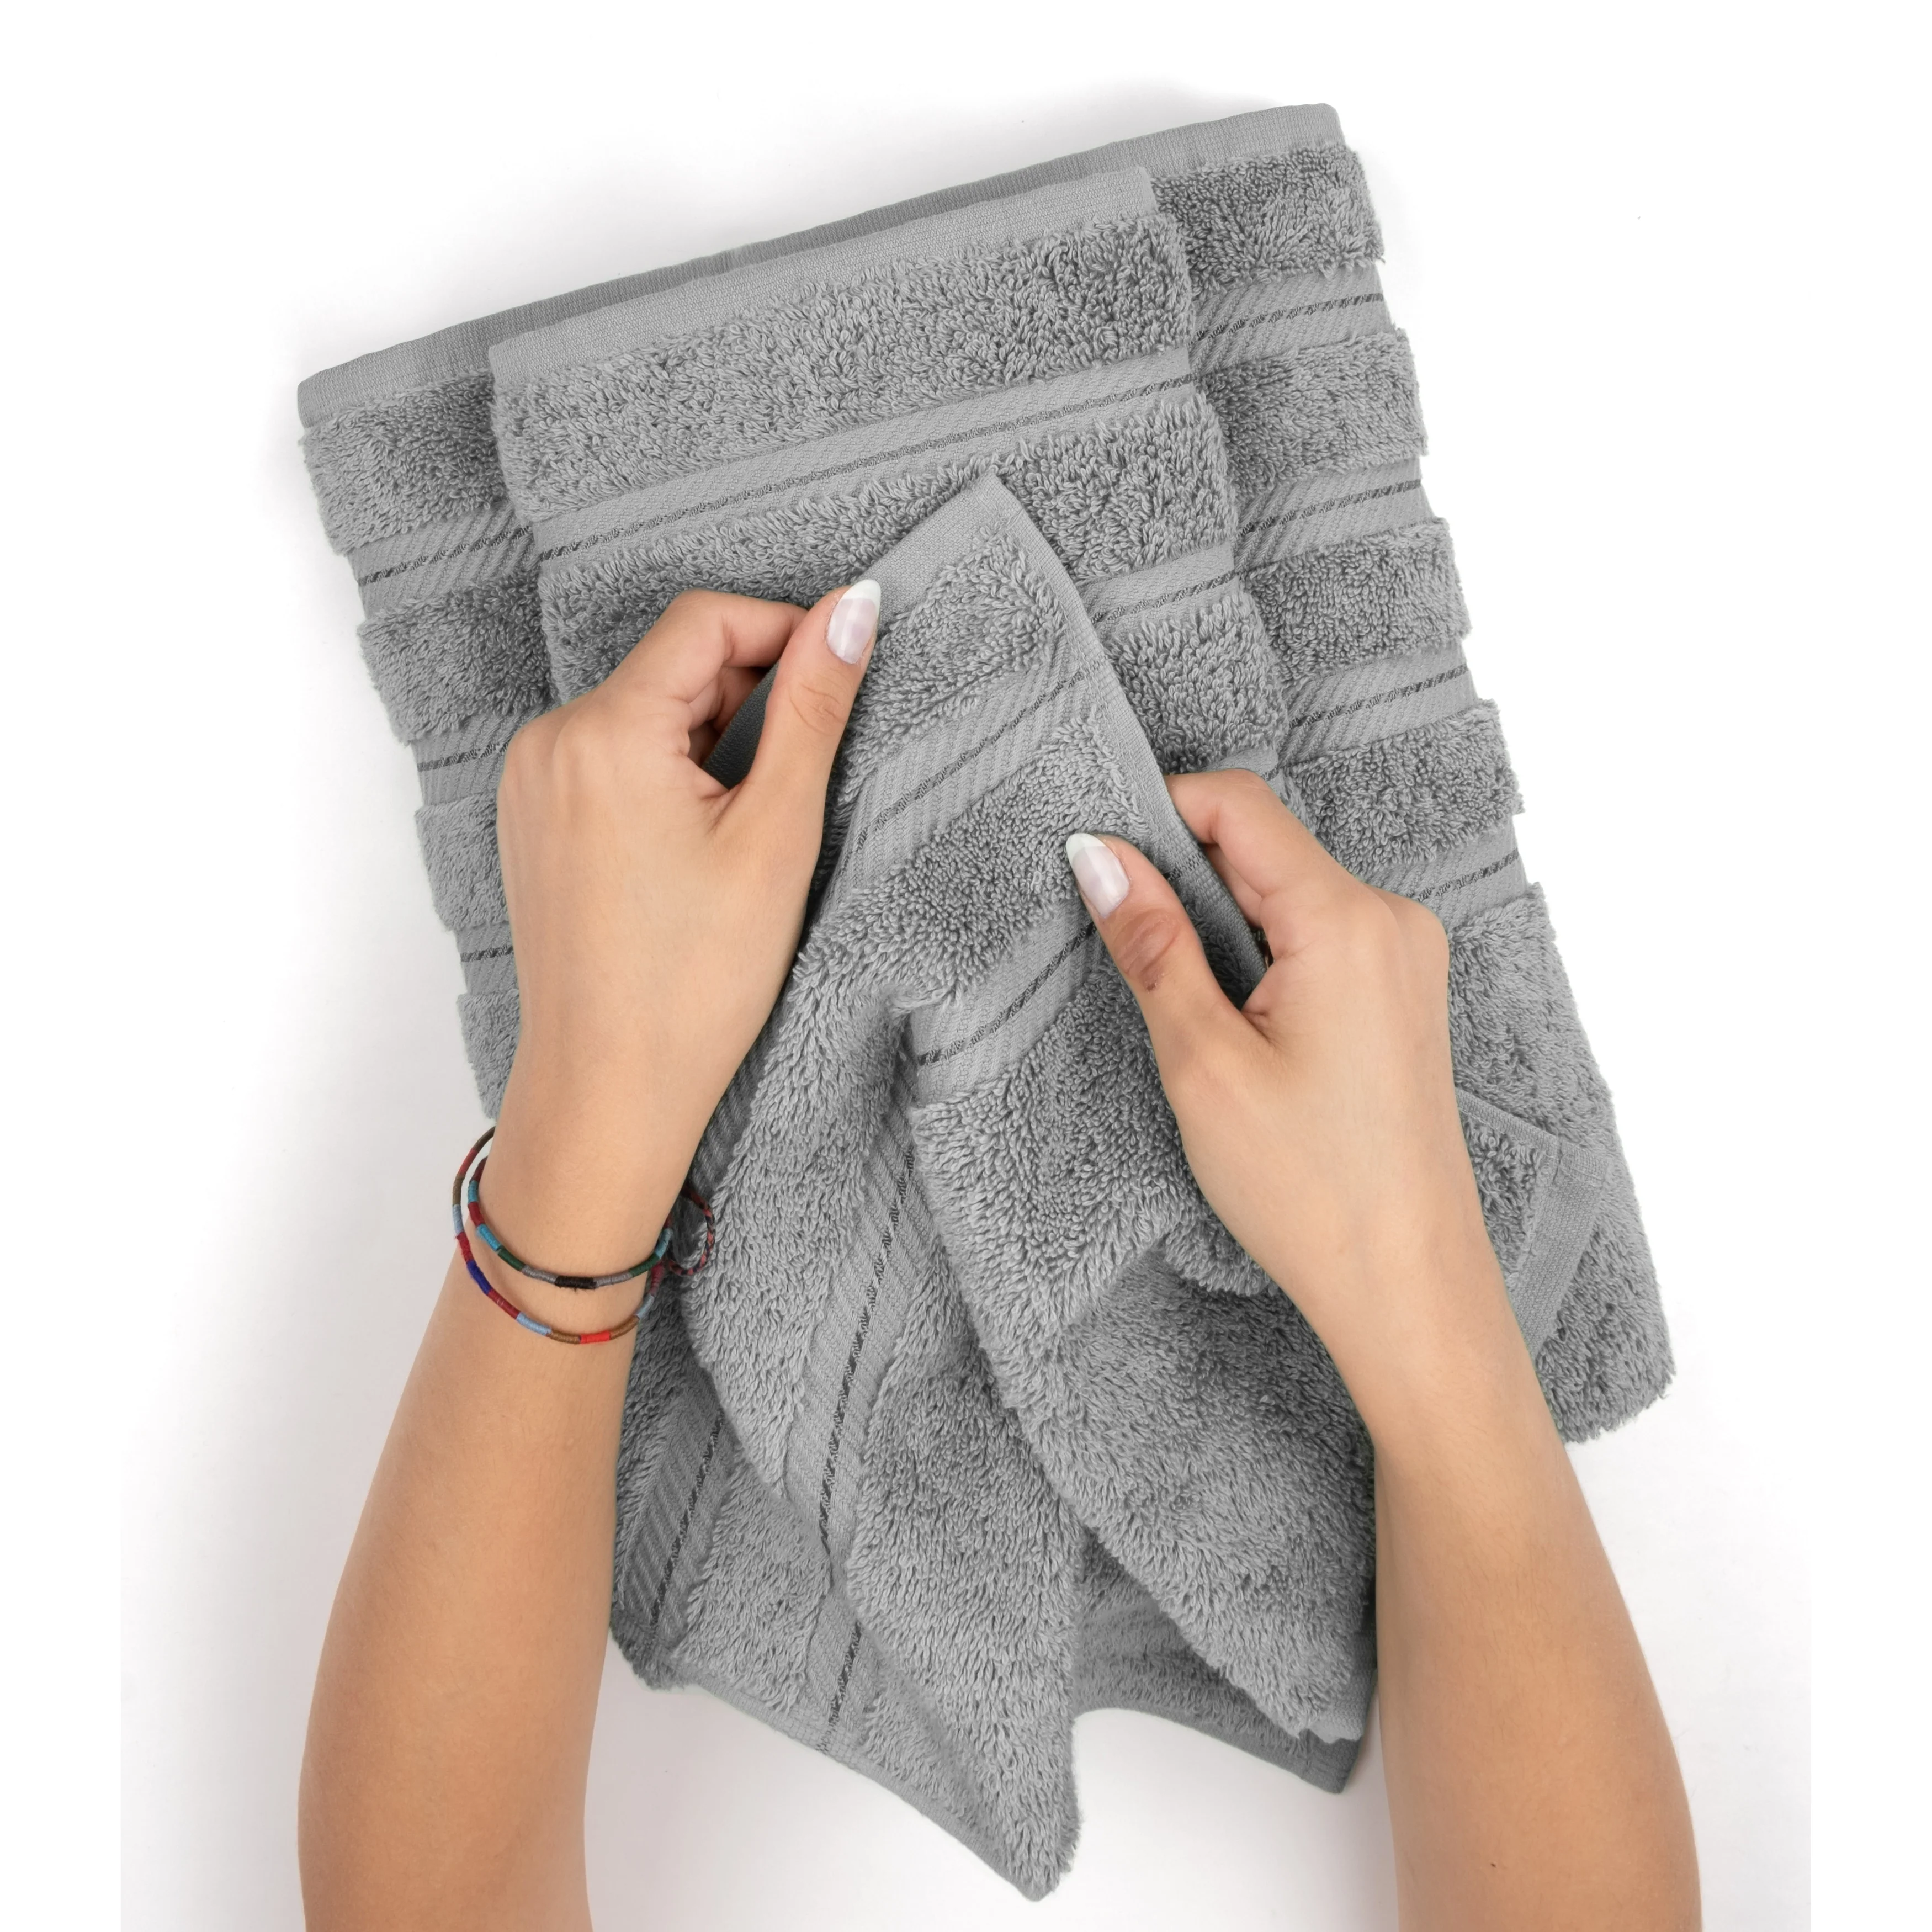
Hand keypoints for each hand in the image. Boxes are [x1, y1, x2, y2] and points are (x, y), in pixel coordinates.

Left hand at [480, 582, 878, 1314]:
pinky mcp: (532, 820)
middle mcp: (549, 741)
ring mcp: (531, 782)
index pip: (705, 620)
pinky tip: (703, 842)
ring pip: (645, 710)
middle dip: (750, 693)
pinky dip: (669, 771)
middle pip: (672, 664)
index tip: (843, 671)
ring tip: (753, 824)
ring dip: (712, 736)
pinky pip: (612, 757)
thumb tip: (852, 608)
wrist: (609, 1090)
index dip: (785, 628)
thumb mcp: (775, 834)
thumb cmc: (692, 982)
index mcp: (602, 732)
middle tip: (802, 774)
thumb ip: (812, 708)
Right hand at [1065, 770, 1514, 1431]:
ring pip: (1287, 893)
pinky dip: (1261, 955)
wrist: (1409, 1284)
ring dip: (1220, 923)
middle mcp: (1392, 922)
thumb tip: (1099, 856)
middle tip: (1126, 945)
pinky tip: (1232, 1023)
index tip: (1099, 860)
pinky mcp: (1402, 995)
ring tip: (1183, 1006)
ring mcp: (1406, 958)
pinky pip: (1318, 936)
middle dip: (1183, 875)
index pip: (1239, 805)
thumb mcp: (1204, 1061)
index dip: (1159, 812)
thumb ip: (1152, 943)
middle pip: (1264, 846)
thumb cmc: (1314, 1189)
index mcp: (1348, 921)